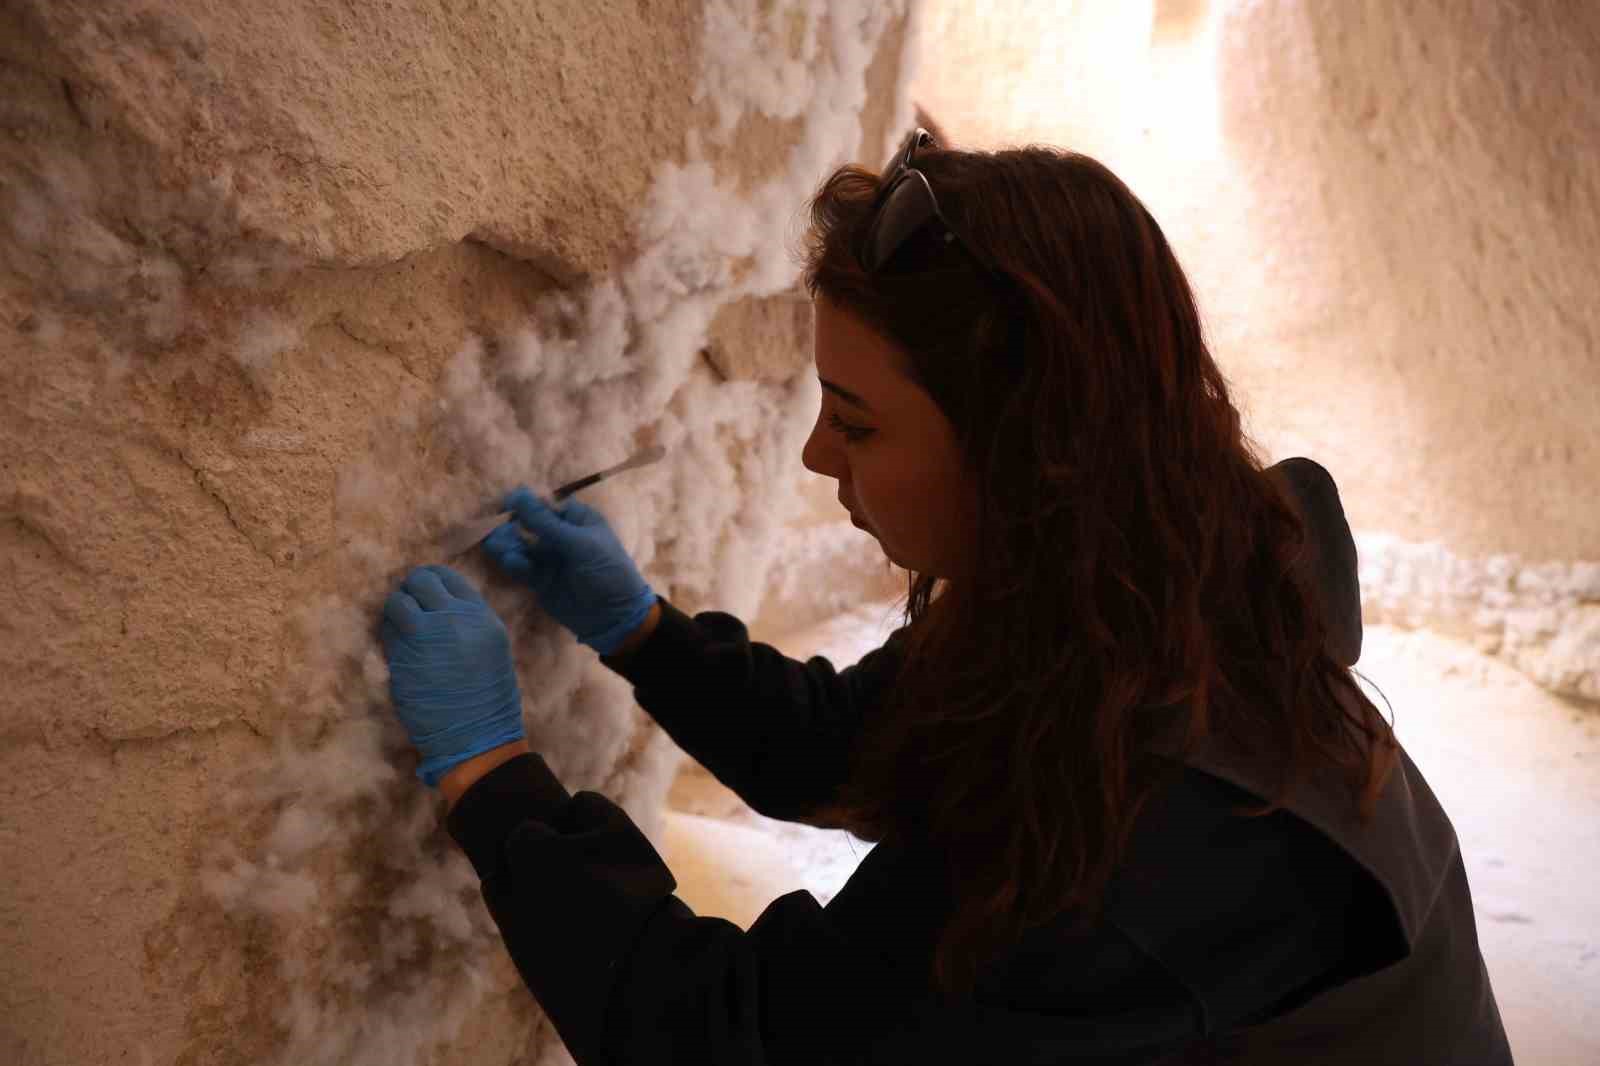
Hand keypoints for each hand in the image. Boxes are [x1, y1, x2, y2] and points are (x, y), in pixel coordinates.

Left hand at [380, 565, 525, 787]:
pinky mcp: (401, 658)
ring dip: (395, 608)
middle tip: (410, 602)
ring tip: (400, 622)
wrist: (477, 736)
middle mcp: (452, 619)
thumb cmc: (489, 698)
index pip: (448, 577)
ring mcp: (424, 637)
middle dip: (411, 589)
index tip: (426, 589)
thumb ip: (468, 621)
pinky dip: (388, 631)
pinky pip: (387, 632)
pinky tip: (396, 641)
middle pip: (420, 581)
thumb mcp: (492, 647)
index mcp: (480, 616)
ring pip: (397, 602)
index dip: (432, 579)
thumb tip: (441, 604)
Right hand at [482, 487, 657, 655]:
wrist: (615, 618)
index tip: (505, 505)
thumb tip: (519, 494)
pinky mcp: (539, 580)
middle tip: (495, 530)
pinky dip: (514, 564)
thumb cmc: (607, 572)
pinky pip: (520, 567)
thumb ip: (546, 523)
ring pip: (520, 546)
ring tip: (498, 546)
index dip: (524, 504)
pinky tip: (512, 563)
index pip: (544, 505)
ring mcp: (549, 558)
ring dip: (508, 545)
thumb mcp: (580, 545)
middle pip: (527, 524)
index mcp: (576, 519)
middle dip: (511, 526)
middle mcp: (560, 535)